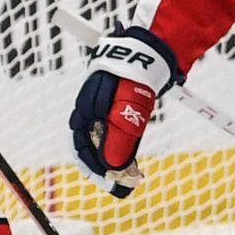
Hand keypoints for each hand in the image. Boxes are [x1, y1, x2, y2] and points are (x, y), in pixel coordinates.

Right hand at [67, 29, 176, 195]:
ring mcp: (107, 106)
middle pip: (93, 144)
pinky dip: (125, 147)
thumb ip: (120, 136)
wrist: (154, 47)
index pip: (80, 144)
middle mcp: (92, 108)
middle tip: (120, 187)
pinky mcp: (122, 105)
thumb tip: (112, 167)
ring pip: (106, 140)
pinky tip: (133, 162)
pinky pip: (119, 132)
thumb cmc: (136, 73)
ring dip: (115, 160)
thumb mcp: (128, 107)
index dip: (91, 166)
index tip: (106, 184)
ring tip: (128, 179)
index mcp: (85, 107)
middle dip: (104, 168)